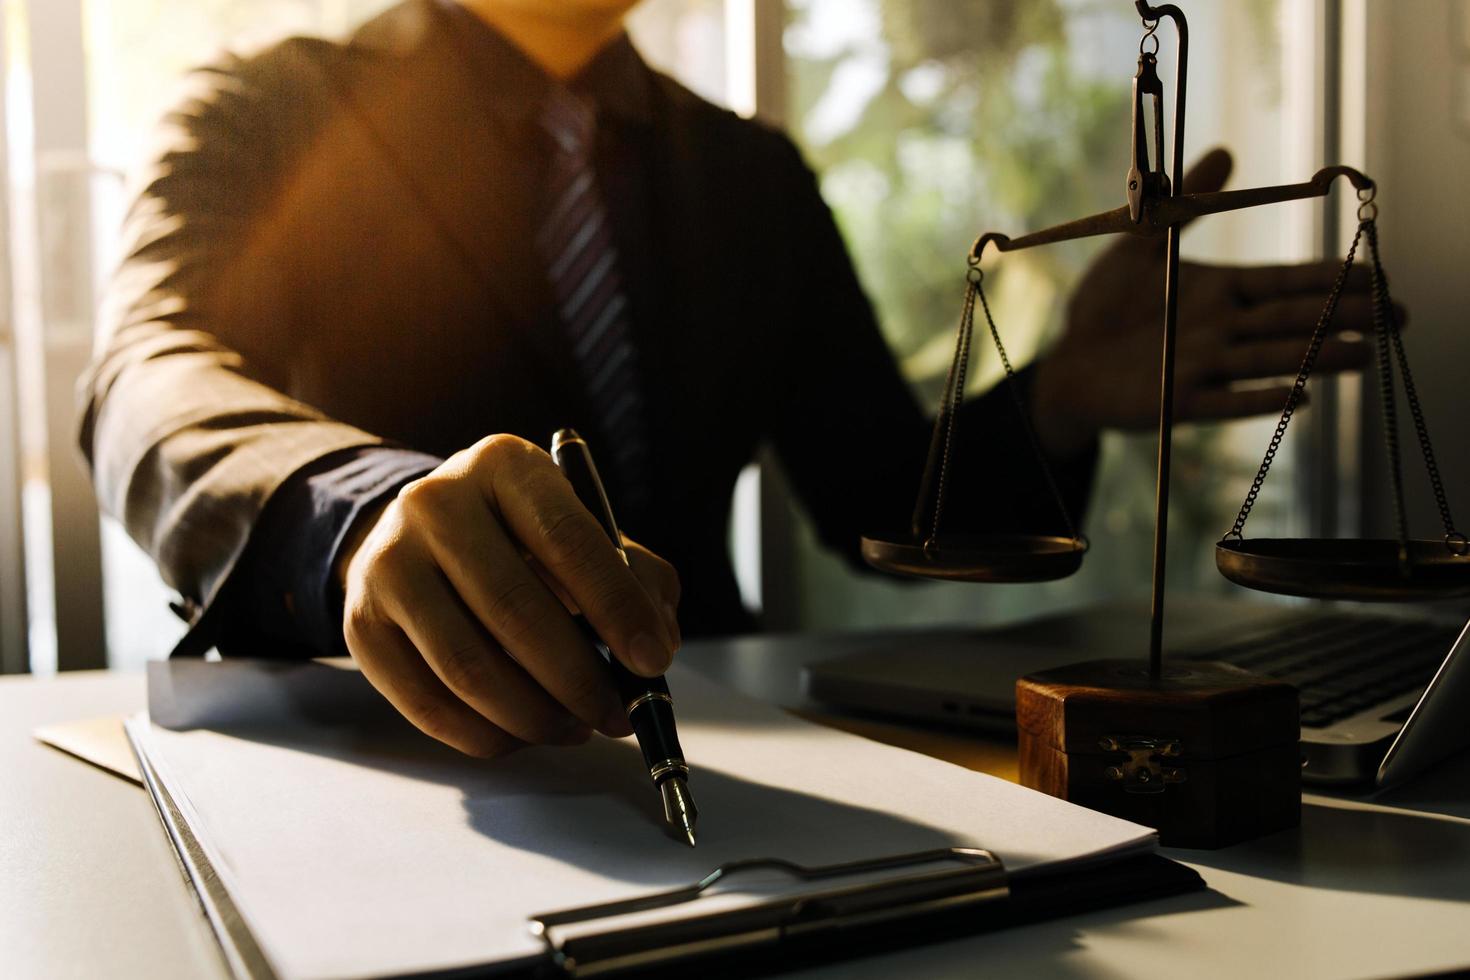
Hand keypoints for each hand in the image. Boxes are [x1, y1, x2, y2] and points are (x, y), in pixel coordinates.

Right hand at [338, 434, 680, 756]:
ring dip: (535, 716)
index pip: (567, 538)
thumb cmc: (526, 540)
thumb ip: (637, 580)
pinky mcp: (362, 625)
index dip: (616, 607)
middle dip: (579, 679)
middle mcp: (435, 504)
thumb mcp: (586, 531)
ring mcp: (389, 564)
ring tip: (575, 728)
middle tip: (617, 715)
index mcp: (504, 466)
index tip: (651, 661)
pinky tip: (522, 733)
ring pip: (469, 667)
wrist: (423, 536)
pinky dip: (486, 735)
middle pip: (515, 610)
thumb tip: (654, 649)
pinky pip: (427, 703)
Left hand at [1032, 147, 1390, 457]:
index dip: (1327, 280)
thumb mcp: (1139, 246)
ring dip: (1317, 357)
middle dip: (1344, 317)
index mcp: (1221, 291)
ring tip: (1365, 355)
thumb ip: (1184, 205)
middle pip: (1290, 321)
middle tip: (1399, 315)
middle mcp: (1222, 329)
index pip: (1283, 283)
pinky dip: (1260, 398)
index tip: (1375, 276)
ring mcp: (1204, 366)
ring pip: (1269, 360)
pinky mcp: (1178, 400)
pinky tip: (1300, 396)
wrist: (1069, 360)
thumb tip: (1226, 152)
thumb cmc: (1105, 305)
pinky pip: (1225, 401)